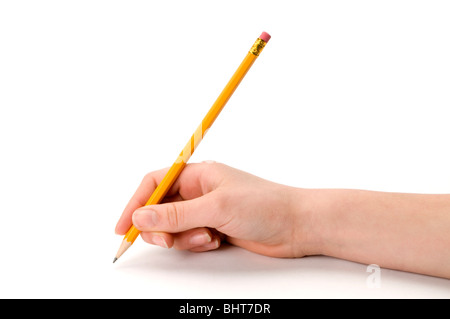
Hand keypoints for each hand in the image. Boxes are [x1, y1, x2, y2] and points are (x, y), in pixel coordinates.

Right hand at [115, 162, 313, 256]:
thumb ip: (176, 215)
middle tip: (167, 240)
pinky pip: (191, 238)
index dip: (136, 203)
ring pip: (175, 227)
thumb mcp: (216, 208)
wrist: (296, 225)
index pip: (155, 183)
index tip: (123, 226)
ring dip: (183, 238)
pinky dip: (197, 244)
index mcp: (198, 175)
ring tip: (207, 238)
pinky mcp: (215, 228)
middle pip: (160, 209)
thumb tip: (141, 216)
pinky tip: (216, 242)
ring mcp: (207, 211)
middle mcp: (199, 191)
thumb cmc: (264, 205)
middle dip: (160, 227)